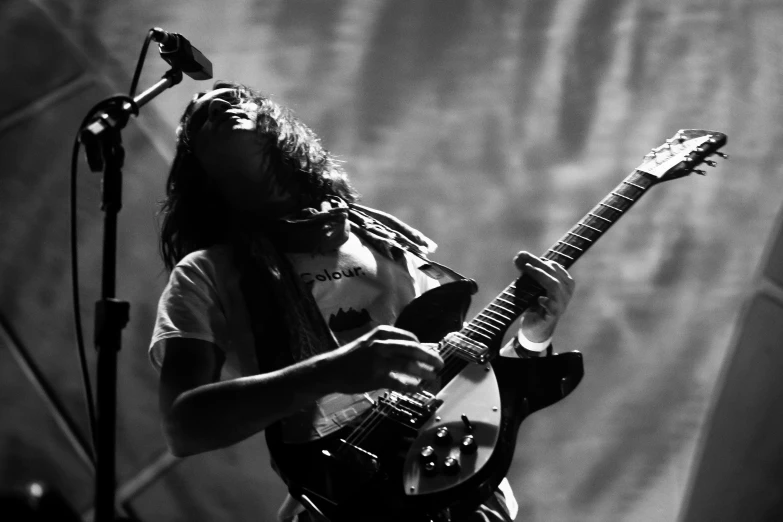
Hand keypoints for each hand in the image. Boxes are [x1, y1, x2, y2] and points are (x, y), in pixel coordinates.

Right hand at [327, 325, 443, 393]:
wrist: (331, 369)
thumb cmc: (353, 357)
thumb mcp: (371, 343)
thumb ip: (391, 346)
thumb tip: (417, 352)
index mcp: (382, 332)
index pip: (411, 338)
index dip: (425, 348)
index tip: (432, 355)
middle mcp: (381, 343)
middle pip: (414, 350)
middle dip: (431, 358)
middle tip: (441, 365)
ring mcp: (379, 360)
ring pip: (410, 366)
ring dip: (425, 373)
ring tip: (433, 378)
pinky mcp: (376, 377)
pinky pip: (400, 383)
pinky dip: (411, 386)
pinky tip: (416, 389)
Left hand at [514, 251, 574, 342]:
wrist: (535, 328)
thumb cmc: (534, 304)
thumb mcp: (531, 286)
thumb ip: (527, 272)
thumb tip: (519, 256)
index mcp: (565, 282)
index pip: (554, 266)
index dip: (539, 260)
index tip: (523, 256)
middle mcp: (566, 292)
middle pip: (553, 274)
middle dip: (537, 265)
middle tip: (523, 261)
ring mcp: (562, 304)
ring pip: (554, 286)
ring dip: (540, 276)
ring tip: (528, 271)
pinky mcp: (554, 315)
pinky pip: (553, 306)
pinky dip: (546, 301)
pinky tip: (539, 299)